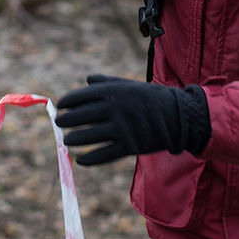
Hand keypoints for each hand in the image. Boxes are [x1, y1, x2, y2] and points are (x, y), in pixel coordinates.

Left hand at [54, 74, 210, 165]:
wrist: (179, 117)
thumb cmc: (151, 98)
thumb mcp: (130, 85)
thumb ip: (107, 82)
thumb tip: (86, 79)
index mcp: (115, 92)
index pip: (83, 96)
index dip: (68, 102)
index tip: (60, 106)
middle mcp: (116, 109)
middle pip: (82, 116)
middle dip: (67, 120)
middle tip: (60, 123)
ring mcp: (123, 128)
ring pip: (89, 136)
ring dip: (74, 139)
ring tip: (67, 140)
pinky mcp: (130, 146)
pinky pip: (104, 155)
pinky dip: (90, 159)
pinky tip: (81, 159)